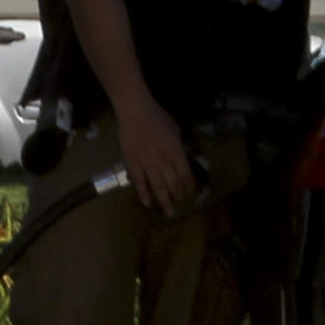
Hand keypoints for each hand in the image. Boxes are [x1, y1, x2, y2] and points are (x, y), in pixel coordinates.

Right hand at [116, 99, 195, 216]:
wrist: (135, 112)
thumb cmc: (157, 117)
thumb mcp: (175, 130)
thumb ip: (178, 146)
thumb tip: (180, 158)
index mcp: (176, 151)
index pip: (185, 174)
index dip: (189, 186)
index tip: (191, 192)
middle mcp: (163, 160)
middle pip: (174, 183)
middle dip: (179, 195)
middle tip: (181, 202)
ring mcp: (147, 163)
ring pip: (158, 186)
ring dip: (165, 200)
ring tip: (170, 212)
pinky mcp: (133, 163)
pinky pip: (139, 182)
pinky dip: (144, 194)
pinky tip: (148, 204)